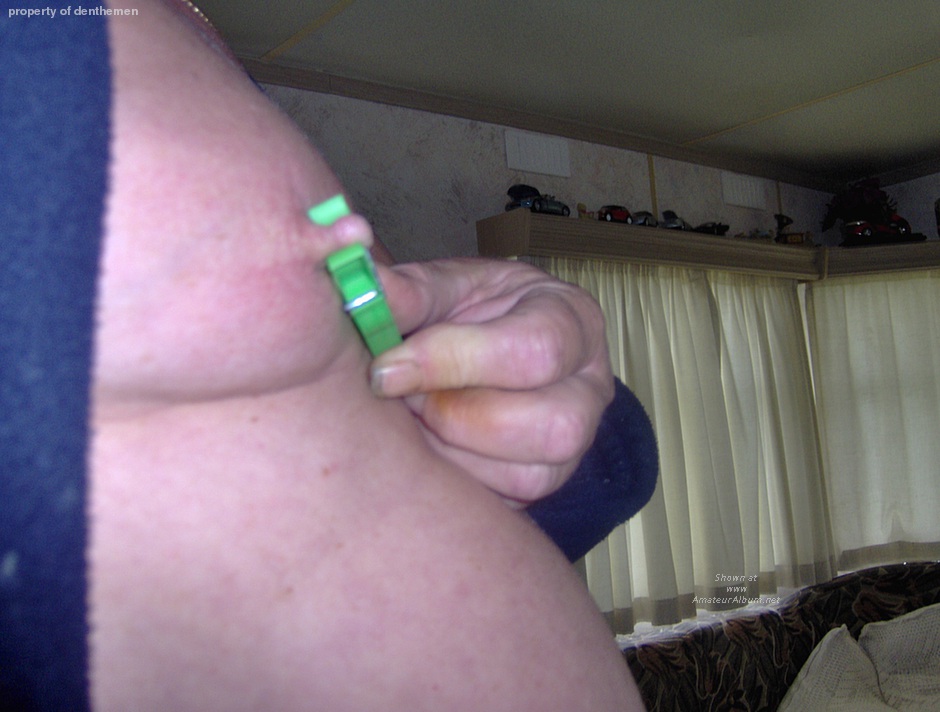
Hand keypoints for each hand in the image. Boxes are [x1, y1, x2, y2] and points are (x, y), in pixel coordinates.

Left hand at [372, 258, 614, 504]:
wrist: (481, 345)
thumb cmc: (469, 312)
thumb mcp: (446, 286)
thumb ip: (413, 290)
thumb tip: (373, 290)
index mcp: (573, 321)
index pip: (534, 350)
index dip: (452, 362)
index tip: (385, 368)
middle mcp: (590, 387)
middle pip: (551, 425)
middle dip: (456, 417)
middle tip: (404, 398)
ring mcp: (576, 443)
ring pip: (530, 475)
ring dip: (452, 454)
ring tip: (413, 421)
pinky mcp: (546, 483)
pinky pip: (507, 502)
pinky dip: (455, 480)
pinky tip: (427, 448)